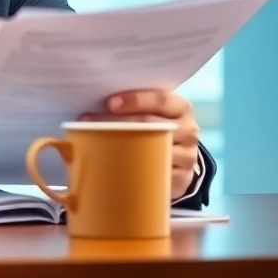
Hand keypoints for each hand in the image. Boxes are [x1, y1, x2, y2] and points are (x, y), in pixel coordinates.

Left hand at [81, 90, 199, 200]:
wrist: (179, 157)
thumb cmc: (156, 126)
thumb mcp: (152, 111)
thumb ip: (133, 104)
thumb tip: (93, 99)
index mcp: (181, 108)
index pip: (160, 100)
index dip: (135, 100)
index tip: (109, 103)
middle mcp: (188, 130)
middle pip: (152, 125)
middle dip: (117, 122)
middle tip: (89, 122)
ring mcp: (187, 156)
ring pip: (154, 151)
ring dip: (121, 148)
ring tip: (94, 143)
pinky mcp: (182, 179)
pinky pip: (157, 174)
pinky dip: (134, 170)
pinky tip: (114, 166)